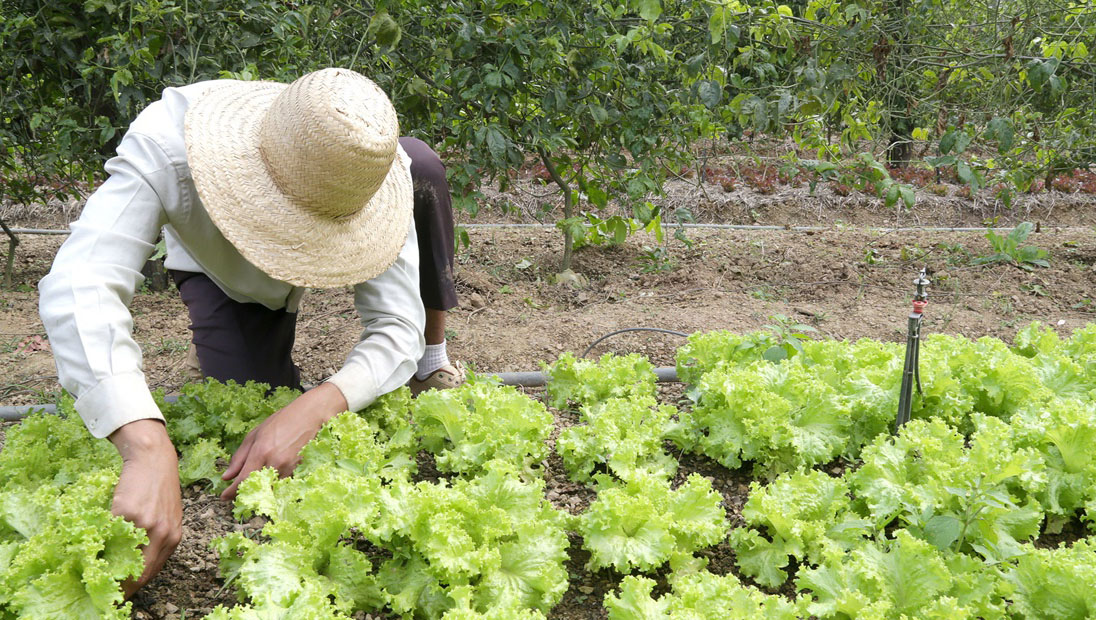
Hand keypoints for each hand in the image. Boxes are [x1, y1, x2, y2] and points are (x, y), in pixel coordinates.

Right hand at [108, 419, 182, 597]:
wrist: (153, 460)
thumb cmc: (158, 488)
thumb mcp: (166, 517)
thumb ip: (155, 539)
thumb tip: (132, 564)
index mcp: (173, 537)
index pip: (151, 573)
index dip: (132, 587)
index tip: (118, 595)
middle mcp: (161, 534)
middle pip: (138, 573)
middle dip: (119, 586)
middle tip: (103, 590)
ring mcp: (144, 524)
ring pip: (121, 557)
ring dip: (106, 568)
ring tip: (94, 572)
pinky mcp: (126, 513)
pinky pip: (109, 536)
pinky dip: (99, 545)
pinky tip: (92, 548)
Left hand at [220, 382, 347, 499]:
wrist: (312, 415)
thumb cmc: (283, 420)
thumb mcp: (256, 434)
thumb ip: (239, 456)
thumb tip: (227, 476)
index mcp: (261, 451)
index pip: (242, 479)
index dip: (231, 491)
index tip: (224, 497)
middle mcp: (275, 462)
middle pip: (256, 489)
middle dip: (245, 493)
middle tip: (239, 492)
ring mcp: (290, 468)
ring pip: (271, 489)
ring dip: (261, 490)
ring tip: (257, 484)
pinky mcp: (301, 470)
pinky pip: (283, 484)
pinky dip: (275, 484)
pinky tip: (273, 477)